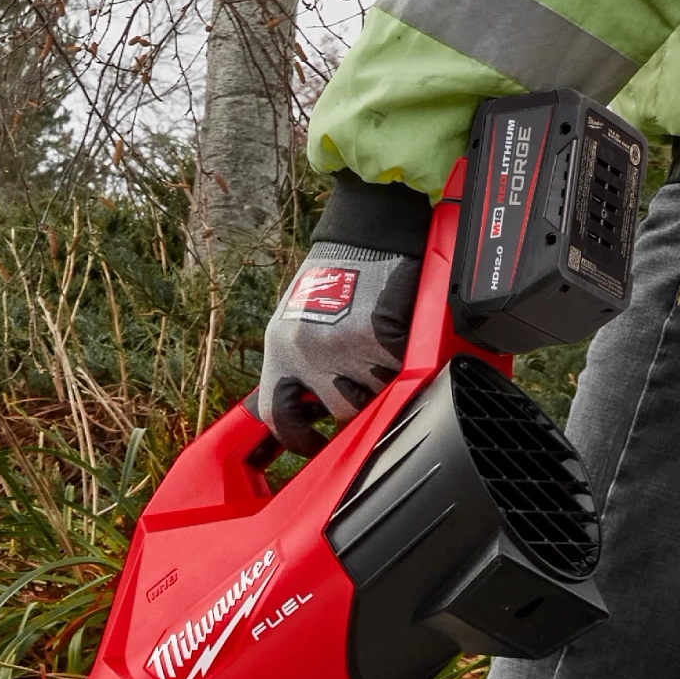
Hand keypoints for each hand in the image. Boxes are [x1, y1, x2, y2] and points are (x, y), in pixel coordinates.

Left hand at [261, 245, 414, 449]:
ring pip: (372, 397)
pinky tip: (397, 340)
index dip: (296, 438)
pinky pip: (397, 373)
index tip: (313, 445)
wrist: (364, 233)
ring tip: (381, 353)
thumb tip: (309, 407)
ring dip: (381, 384)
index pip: (278, 416)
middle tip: (364, 378)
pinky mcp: (381, 340)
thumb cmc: (334, 274)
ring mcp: (345, 349)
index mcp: (281, 350)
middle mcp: (307, 354)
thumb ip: (299, 362)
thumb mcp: (297, 320)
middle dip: (355, 400)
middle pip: (339, 412)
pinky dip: (402, 363)